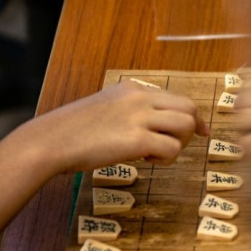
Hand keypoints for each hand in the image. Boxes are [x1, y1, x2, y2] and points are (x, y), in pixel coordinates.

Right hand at [14, 80, 208, 172]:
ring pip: (187, 125)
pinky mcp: (136, 139)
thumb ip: (130, 112)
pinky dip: (166, 159)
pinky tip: (146, 162)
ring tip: (156, 155)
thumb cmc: (72, 132)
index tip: (200, 132)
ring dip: (180, 144)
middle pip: (189, 108)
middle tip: (173, 147)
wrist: (50, 142)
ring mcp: (139, 117)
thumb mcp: (105, 109)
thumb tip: (153, 129)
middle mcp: (140, 98)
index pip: (178, 98)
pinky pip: (172, 148)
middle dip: (191, 131)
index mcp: (132, 89)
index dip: (193, 118)